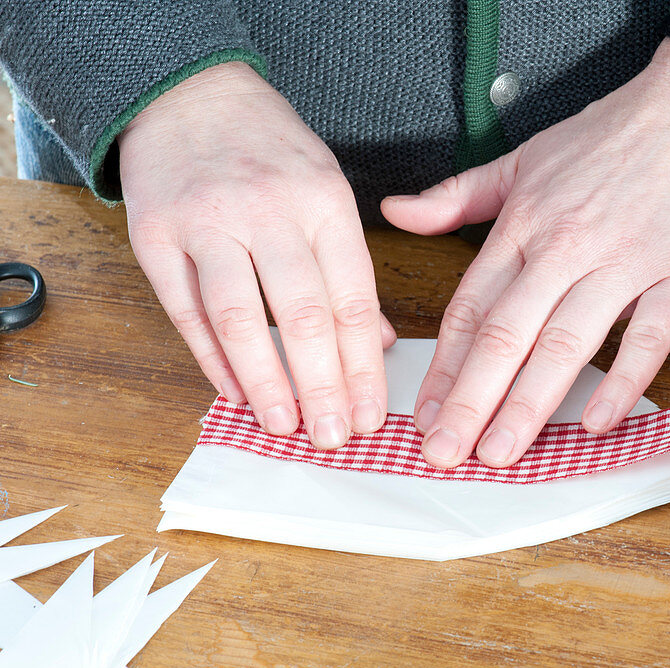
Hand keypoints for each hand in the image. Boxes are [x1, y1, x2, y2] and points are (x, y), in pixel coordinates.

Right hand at [119, 62, 394, 448]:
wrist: (190, 93)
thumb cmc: (272, 152)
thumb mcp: (326, 192)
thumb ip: (350, 268)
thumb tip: (376, 344)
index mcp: (324, 201)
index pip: (352, 298)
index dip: (362, 365)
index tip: (369, 414)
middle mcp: (268, 210)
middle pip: (303, 314)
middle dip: (322, 384)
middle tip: (332, 436)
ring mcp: (207, 221)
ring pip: (240, 317)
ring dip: (265, 380)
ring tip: (285, 426)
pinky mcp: (155, 234)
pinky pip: (186, 309)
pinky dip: (210, 358)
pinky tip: (233, 392)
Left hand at [382, 38, 669, 468]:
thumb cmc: (608, 135)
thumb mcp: (521, 159)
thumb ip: (456, 196)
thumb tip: (394, 212)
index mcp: (523, 225)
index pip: (472, 308)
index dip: (444, 366)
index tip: (423, 413)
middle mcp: (565, 248)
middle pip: (507, 334)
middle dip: (470, 401)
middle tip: (443, 453)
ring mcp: (624, 263)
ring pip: (566, 343)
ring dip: (529, 404)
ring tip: (500, 453)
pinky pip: (648, 337)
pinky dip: (623, 381)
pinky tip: (596, 423)